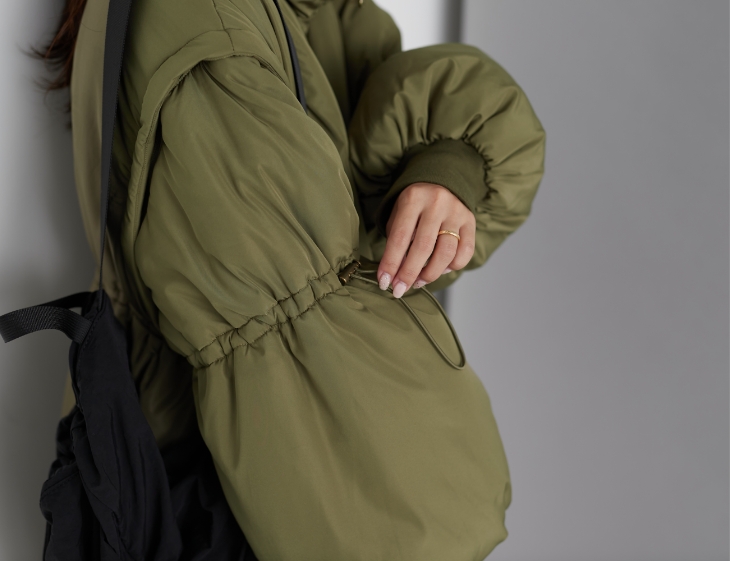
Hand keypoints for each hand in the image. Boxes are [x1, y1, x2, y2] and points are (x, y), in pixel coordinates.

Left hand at [377, 182, 475, 297]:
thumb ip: (397, 241)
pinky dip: (452, 267)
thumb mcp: (399, 214)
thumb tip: (396, 275)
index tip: (384, 283)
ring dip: (430, 274)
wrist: (441, 181)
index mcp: (413, 199)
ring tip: (418, 282)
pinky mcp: (471, 221)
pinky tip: (440, 269)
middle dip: (409, 274)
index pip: (400, 238)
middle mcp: (437, 204)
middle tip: (399, 290)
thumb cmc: (415, 204)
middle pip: (423, 248)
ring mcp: (456, 213)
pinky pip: (464, 253)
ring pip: (446, 253)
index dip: (391, 264)